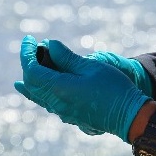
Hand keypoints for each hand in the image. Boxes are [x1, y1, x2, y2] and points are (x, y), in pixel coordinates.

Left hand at [14, 35, 147, 140]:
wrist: (128, 115)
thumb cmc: (113, 88)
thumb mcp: (91, 67)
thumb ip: (67, 57)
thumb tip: (49, 45)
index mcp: (59, 88)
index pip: (31, 69)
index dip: (27, 52)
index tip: (29, 39)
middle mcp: (56, 102)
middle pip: (30, 83)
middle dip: (27, 64)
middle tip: (32, 49)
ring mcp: (62, 112)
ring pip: (37, 95)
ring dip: (31, 78)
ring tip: (28, 66)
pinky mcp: (70, 116)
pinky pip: (46, 102)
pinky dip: (39, 90)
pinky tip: (41, 88)